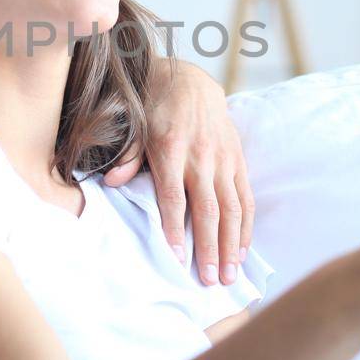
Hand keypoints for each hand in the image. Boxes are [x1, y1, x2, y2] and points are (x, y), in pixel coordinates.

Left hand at [105, 59, 253, 284]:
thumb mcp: (134, 127)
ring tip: (229, 275)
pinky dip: (246, 226)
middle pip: (207, 210)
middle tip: (208, 280)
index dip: (174, 230)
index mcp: (171, 149)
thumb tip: (112, 184)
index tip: (174, 258)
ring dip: (231, 245)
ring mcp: (224, 159)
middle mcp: (201, 156)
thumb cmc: (155, 107)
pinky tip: (243, 251)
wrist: (189, 79)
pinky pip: (246, 197)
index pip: (173, 198)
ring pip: (232, 208)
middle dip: (208, 248)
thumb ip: (127, 157)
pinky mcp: (238, 159)